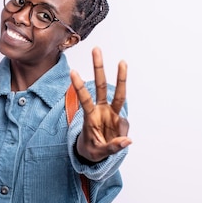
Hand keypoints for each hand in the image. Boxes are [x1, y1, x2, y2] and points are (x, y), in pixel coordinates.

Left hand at [70, 47, 131, 162]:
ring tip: (122, 61)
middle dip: (98, 68)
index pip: (85, 100)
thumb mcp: (98, 153)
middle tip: (96, 49)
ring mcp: (110, 113)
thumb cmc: (92, 150)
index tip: (72, 72)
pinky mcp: (119, 119)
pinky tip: (117, 142)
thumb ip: (112, 147)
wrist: (94, 153)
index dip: (79, 87)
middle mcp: (100, 110)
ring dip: (121, 76)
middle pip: (101, 86)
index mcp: (90, 117)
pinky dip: (123, 135)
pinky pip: (125, 124)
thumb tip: (128, 140)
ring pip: (117, 93)